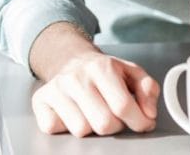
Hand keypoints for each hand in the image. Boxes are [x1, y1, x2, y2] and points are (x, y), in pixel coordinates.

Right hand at [31, 50, 159, 137]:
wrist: (70, 59)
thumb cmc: (102, 71)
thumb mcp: (131, 72)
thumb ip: (147, 89)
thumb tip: (149, 113)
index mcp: (102, 68)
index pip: (123, 106)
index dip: (138, 121)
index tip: (143, 124)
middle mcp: (76, 77)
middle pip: (103, 123)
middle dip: (115, 125)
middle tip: (114, 115)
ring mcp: (56, 89)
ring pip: (81, 130)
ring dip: (91, 127)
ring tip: (93, 112)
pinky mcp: (40, 101)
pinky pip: (55, 128)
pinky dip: (66, 126)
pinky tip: (73, 113)